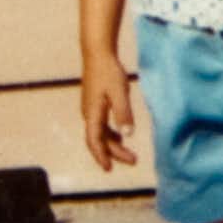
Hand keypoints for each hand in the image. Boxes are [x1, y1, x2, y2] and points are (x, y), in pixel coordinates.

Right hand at [80, 52, 135, 171]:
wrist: (97, 54)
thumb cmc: (109, 72)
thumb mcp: (119, 92)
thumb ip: (123, 113)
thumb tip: (127, 135)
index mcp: (93, 114)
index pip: (94, 141)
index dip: (101, 156)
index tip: (109, 169)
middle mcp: (89, 115)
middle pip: (99, 140)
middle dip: (114, 153)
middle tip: (133, 161)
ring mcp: (90, 110)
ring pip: (100, 134)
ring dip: (113, 145)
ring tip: (129, 155)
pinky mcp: (94, 105)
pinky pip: (101, 126)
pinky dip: (111, 135)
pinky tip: (120, 137)